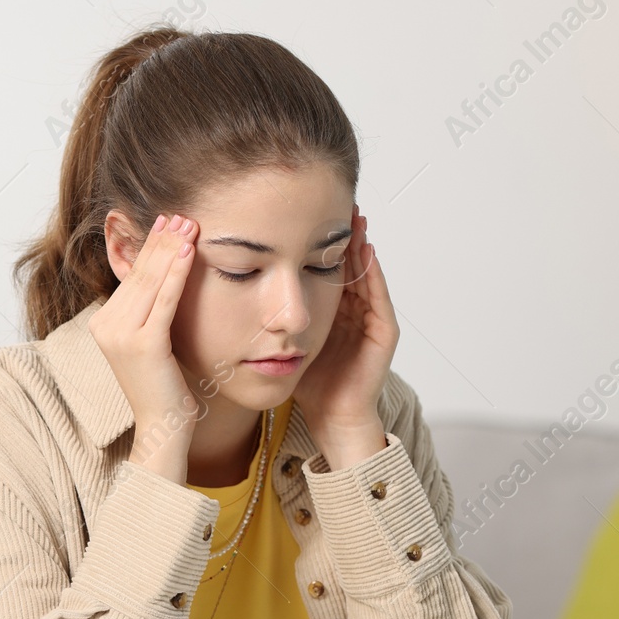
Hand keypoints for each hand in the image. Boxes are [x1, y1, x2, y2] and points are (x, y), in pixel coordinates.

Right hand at [89, 213, 200, 481]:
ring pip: (150, 282)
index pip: (131, 277)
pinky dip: (177, 274)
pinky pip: (163, 301)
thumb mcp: (153, 343)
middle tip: (179, 214)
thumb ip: (152, 313)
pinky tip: (189, 251)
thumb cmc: (165, 389)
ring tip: (187, 224)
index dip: (150, 247)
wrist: (163, 427)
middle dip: (160, 241)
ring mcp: (122, 336)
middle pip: (139, 274)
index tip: (167, 223)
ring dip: (170, 249)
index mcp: (104, 323)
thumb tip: (168, 281)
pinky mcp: (144, 345)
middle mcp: (106, 326)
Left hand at [293, 204, 398, 467]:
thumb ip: (269, 316)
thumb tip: (235, 287)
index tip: (305, 211)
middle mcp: (354, 310)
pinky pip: (379, 298)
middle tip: (334, 199)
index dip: (317, 240)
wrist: (332, 418)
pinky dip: (374, 275)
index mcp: (331, 309)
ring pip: (366, 274)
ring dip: (361, 246)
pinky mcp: (384, 334)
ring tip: (353, 217)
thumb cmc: (309, 384)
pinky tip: (367, 253)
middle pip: (349, 263)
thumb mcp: (285, 340)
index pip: (326, 266)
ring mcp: (371, 320)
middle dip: (342, 234)